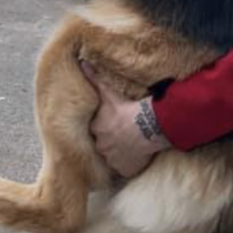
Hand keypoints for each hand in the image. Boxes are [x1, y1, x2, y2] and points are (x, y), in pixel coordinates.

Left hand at [82, 62, 170, 177]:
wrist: (150, 124)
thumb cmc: (128, 107)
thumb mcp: (109, 92)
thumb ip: (94, 78)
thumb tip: (82, 63)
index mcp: (96, 129)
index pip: (96, 129)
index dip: (105, 126)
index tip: (115, 122)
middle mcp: (101, 147)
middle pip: (104, 144)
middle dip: (111, 140)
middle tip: (124, 133)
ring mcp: (113, 160)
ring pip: (113, 157)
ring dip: (120, 152)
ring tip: (131, 143)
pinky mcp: (125, 169)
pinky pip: (124, 168)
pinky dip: (129, 163)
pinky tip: (136, 154)